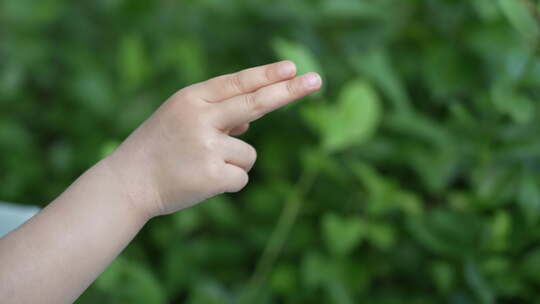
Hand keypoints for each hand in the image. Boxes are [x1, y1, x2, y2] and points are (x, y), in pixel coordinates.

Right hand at [105, 61, 321, 217]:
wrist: (128, 182)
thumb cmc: (158, 148)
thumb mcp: (180, 119)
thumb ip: (215, 115)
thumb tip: (249, 123)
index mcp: (191, 99)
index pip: (236, 83)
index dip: (266, 76)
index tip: (292, 68)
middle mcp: (200, 119)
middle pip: (254, 104)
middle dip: (288, 92)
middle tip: (317, 80)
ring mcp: (206, 147)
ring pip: (249, 153)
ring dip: (235, 162)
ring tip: (202, 166)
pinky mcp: (212, 176)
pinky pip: (242, 177)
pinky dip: (229, 182)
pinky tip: (202, 181)